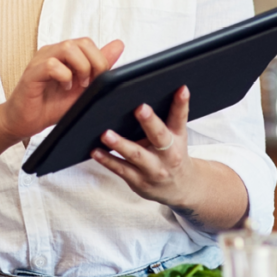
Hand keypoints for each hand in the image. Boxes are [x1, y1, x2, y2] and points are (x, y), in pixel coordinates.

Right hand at [0, 38, 123, 141]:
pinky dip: (64, 77)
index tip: (98, 81)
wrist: (24, 122)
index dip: (99, 60)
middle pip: (81, 42)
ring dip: (80, 68)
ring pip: (67, 48)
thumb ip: (98, 67)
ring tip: (78, 86)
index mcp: (64, 54)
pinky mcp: (31, 73)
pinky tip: (64, 88)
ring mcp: (40, 61)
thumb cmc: (50, 106)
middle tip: (90, 84)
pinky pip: (51, 65)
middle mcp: (52, 52)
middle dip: (95, 64)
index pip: (88, 43)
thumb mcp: (82, 88)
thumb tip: (119, 45)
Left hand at [91, 85, 193, 208]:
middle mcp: (168, 154)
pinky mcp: (138, 180)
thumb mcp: (176, 135)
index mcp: (177, 138)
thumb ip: (165, 117)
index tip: (181, 88)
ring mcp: (153, 169)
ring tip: (106, 134)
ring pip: (136, 155)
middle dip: (149, 122)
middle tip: (139, 108)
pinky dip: (107, 160)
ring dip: (120, 144)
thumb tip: (142, 90)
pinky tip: (95, 151)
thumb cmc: (172, 154)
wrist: (180, 188)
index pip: (180, 117)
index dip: (181, 102)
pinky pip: (120, 169)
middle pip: (159, 136)